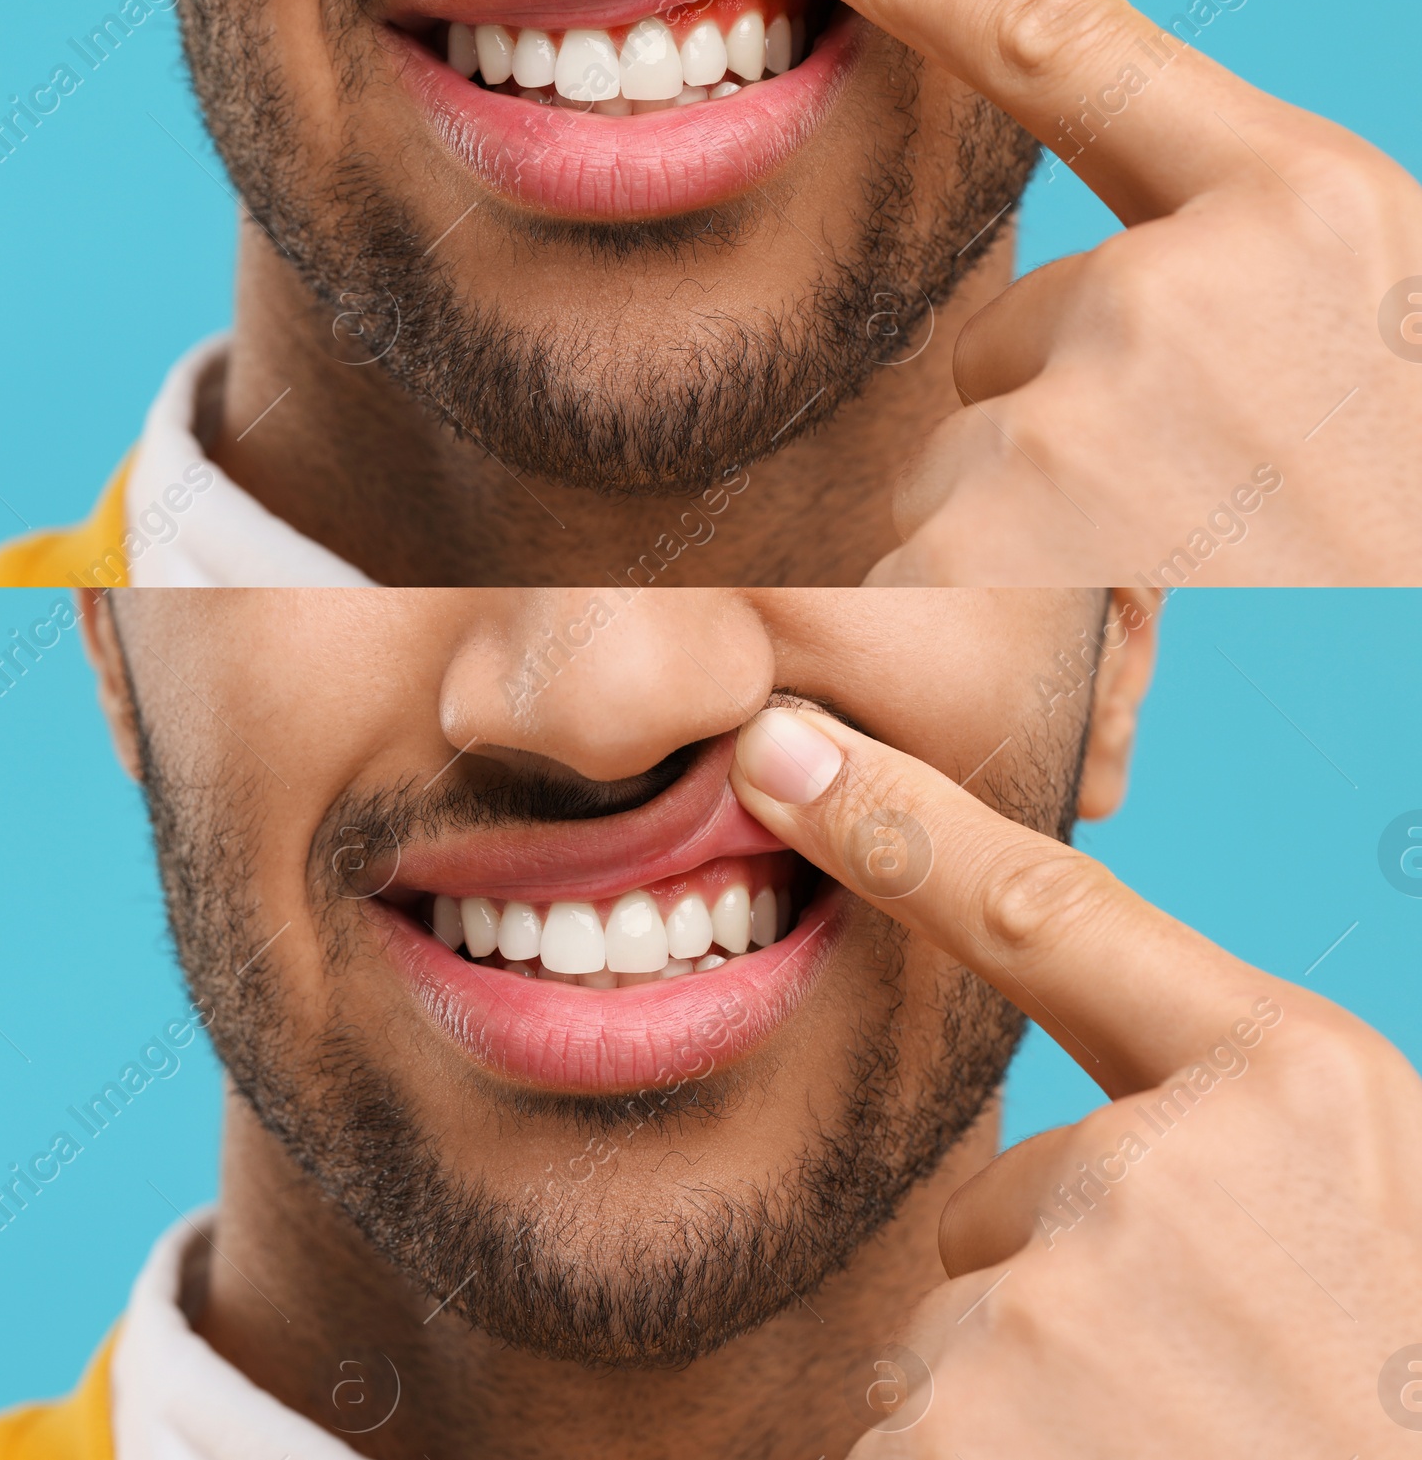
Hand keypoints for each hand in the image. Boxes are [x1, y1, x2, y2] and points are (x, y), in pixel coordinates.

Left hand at [730, 705, 1421, 1456]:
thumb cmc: (1404, 1373)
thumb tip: (1040, 1158)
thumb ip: (1212, 1122)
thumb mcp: (1365, 1199)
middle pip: (998, 1204)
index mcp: (1287, 1085)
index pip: (1046, 911)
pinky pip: (915, 1432)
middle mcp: (1160, 1177)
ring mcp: (1060, 1313)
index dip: (899, 823)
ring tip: (1191, 1447)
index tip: (781, 750)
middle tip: (1223, 1384)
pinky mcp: (972, 1439)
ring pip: (963, 1332)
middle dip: (1067, 1295)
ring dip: (1041, 1402)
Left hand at [745, 0, 1421, 584]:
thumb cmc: (1395, 459)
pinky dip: (987, 583)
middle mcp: (1184, 283)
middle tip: (1198, 481)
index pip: (1062, 38)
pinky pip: (927, 548)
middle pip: (999, 339)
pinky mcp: (1027, 530)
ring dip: (1032, 508)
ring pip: (962, 453)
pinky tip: (1116, 607)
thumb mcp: (1355, 305)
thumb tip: (1056, 295)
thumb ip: (1215, 242)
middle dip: (1057, 417)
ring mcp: (1100, 406)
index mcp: (1289, 199)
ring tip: (1181, 552)